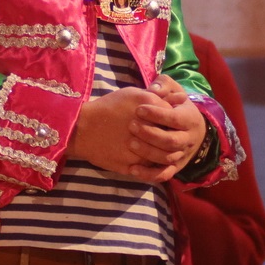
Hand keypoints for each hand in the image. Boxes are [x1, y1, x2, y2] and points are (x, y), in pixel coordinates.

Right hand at [67, 75, 205, 182]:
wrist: (82, 128)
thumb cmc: (109, 107)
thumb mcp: (135, 94)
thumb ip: (160, 97)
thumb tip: (182, 99)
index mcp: (149, 110)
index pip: (175, 118)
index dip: (174, 122)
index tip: (168, 123)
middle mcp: (147, 131)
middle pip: (172, 139)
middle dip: (171, 138)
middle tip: (164, 137)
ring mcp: (139, 151)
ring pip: (164, 157)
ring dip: (164, 153)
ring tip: (156, 148)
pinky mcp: (130, 166)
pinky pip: (150, 170)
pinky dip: (152, 165)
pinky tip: (146, 158)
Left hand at [128, 74, 207, 175]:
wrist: (193, 129)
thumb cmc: (178, 106)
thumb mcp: (174, 90)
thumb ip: (164, 85)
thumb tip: (153, 90)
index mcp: (190, 119)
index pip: (174, 118)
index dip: (156, 114)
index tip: (139, 109)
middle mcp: (189, 139)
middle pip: (170, 141)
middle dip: (150, 134)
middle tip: (131, 125)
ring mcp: (182, 155)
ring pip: (166, 158)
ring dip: (147, 152)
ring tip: (130, 142)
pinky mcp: (175, 167)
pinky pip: (163, 174)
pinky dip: (148, 174)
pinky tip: (132, 169)